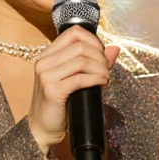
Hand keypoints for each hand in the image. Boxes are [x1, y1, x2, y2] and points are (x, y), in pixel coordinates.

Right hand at [28, 26, 119, 153]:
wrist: (43, 127)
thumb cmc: (61, 102)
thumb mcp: (75, 77)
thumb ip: (94, 61)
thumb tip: (115, 48)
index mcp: (47, 54)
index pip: (73, 33)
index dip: (93, 40)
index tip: (102, 54)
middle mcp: (44, 62)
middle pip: (80, 46)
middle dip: (100, 56)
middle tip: (107, 69)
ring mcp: (46, 76)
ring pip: (81, 60)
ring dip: (100, 68)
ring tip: (105, 78)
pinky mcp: (52, 91)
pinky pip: (80, 79)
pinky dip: (96, 79)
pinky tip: (102, 83)